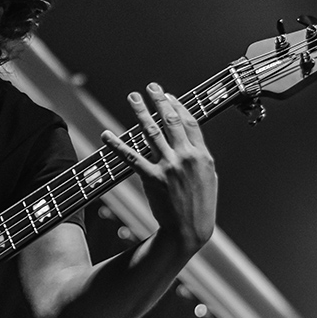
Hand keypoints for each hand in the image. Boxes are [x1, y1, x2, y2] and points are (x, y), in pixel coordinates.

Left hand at [101, 82, 217, 255]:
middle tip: (150, 86)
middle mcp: (186, 157)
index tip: (169, 95)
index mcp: (202, 155)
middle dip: (159, 100)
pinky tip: (107, 134)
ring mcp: (169, 167)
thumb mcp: (209, 177)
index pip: (190, 122)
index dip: (178, 105)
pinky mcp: (152, 178)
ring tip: (133, 97)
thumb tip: (191, 142)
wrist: (189, 230)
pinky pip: (131, 156)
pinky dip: (117, 144)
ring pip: (151, 132)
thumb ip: (200, 157)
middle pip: (170, 120)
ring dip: (140, 111)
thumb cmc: (200, 206)